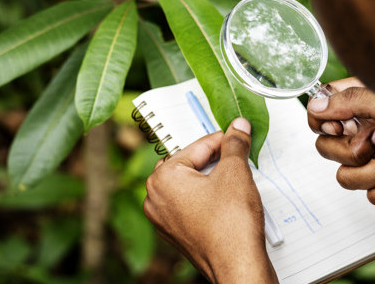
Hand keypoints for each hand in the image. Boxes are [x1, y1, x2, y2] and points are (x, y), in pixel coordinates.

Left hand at [143, 118, 278, 283]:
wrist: (238, 268)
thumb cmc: (231, 225)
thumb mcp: (235, 172)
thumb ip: (234, 144)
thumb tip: (238, 127)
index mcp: (162, 178)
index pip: (196, 146)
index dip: (221, 138)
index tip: (235, 133)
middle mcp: (156, 197)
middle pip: (188, 163)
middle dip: (212, 157)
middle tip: (233, 153)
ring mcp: (163, 217)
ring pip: (188, 183)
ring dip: (209, 176)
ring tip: (231, 175)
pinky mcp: (175, 231)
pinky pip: (188, 202)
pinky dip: (204, 195)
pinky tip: (223, 197)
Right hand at [307, 77, 374, 203]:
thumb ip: (351, 99)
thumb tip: (316, 107)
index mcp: (360, 106)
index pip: (317, 109)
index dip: (322, 121)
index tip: (341, 126)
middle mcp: (361, 131)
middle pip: (324, 147)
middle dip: (348, 152)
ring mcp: (369, 158)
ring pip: (343, 176)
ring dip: (368, 174)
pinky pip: (367, 195)